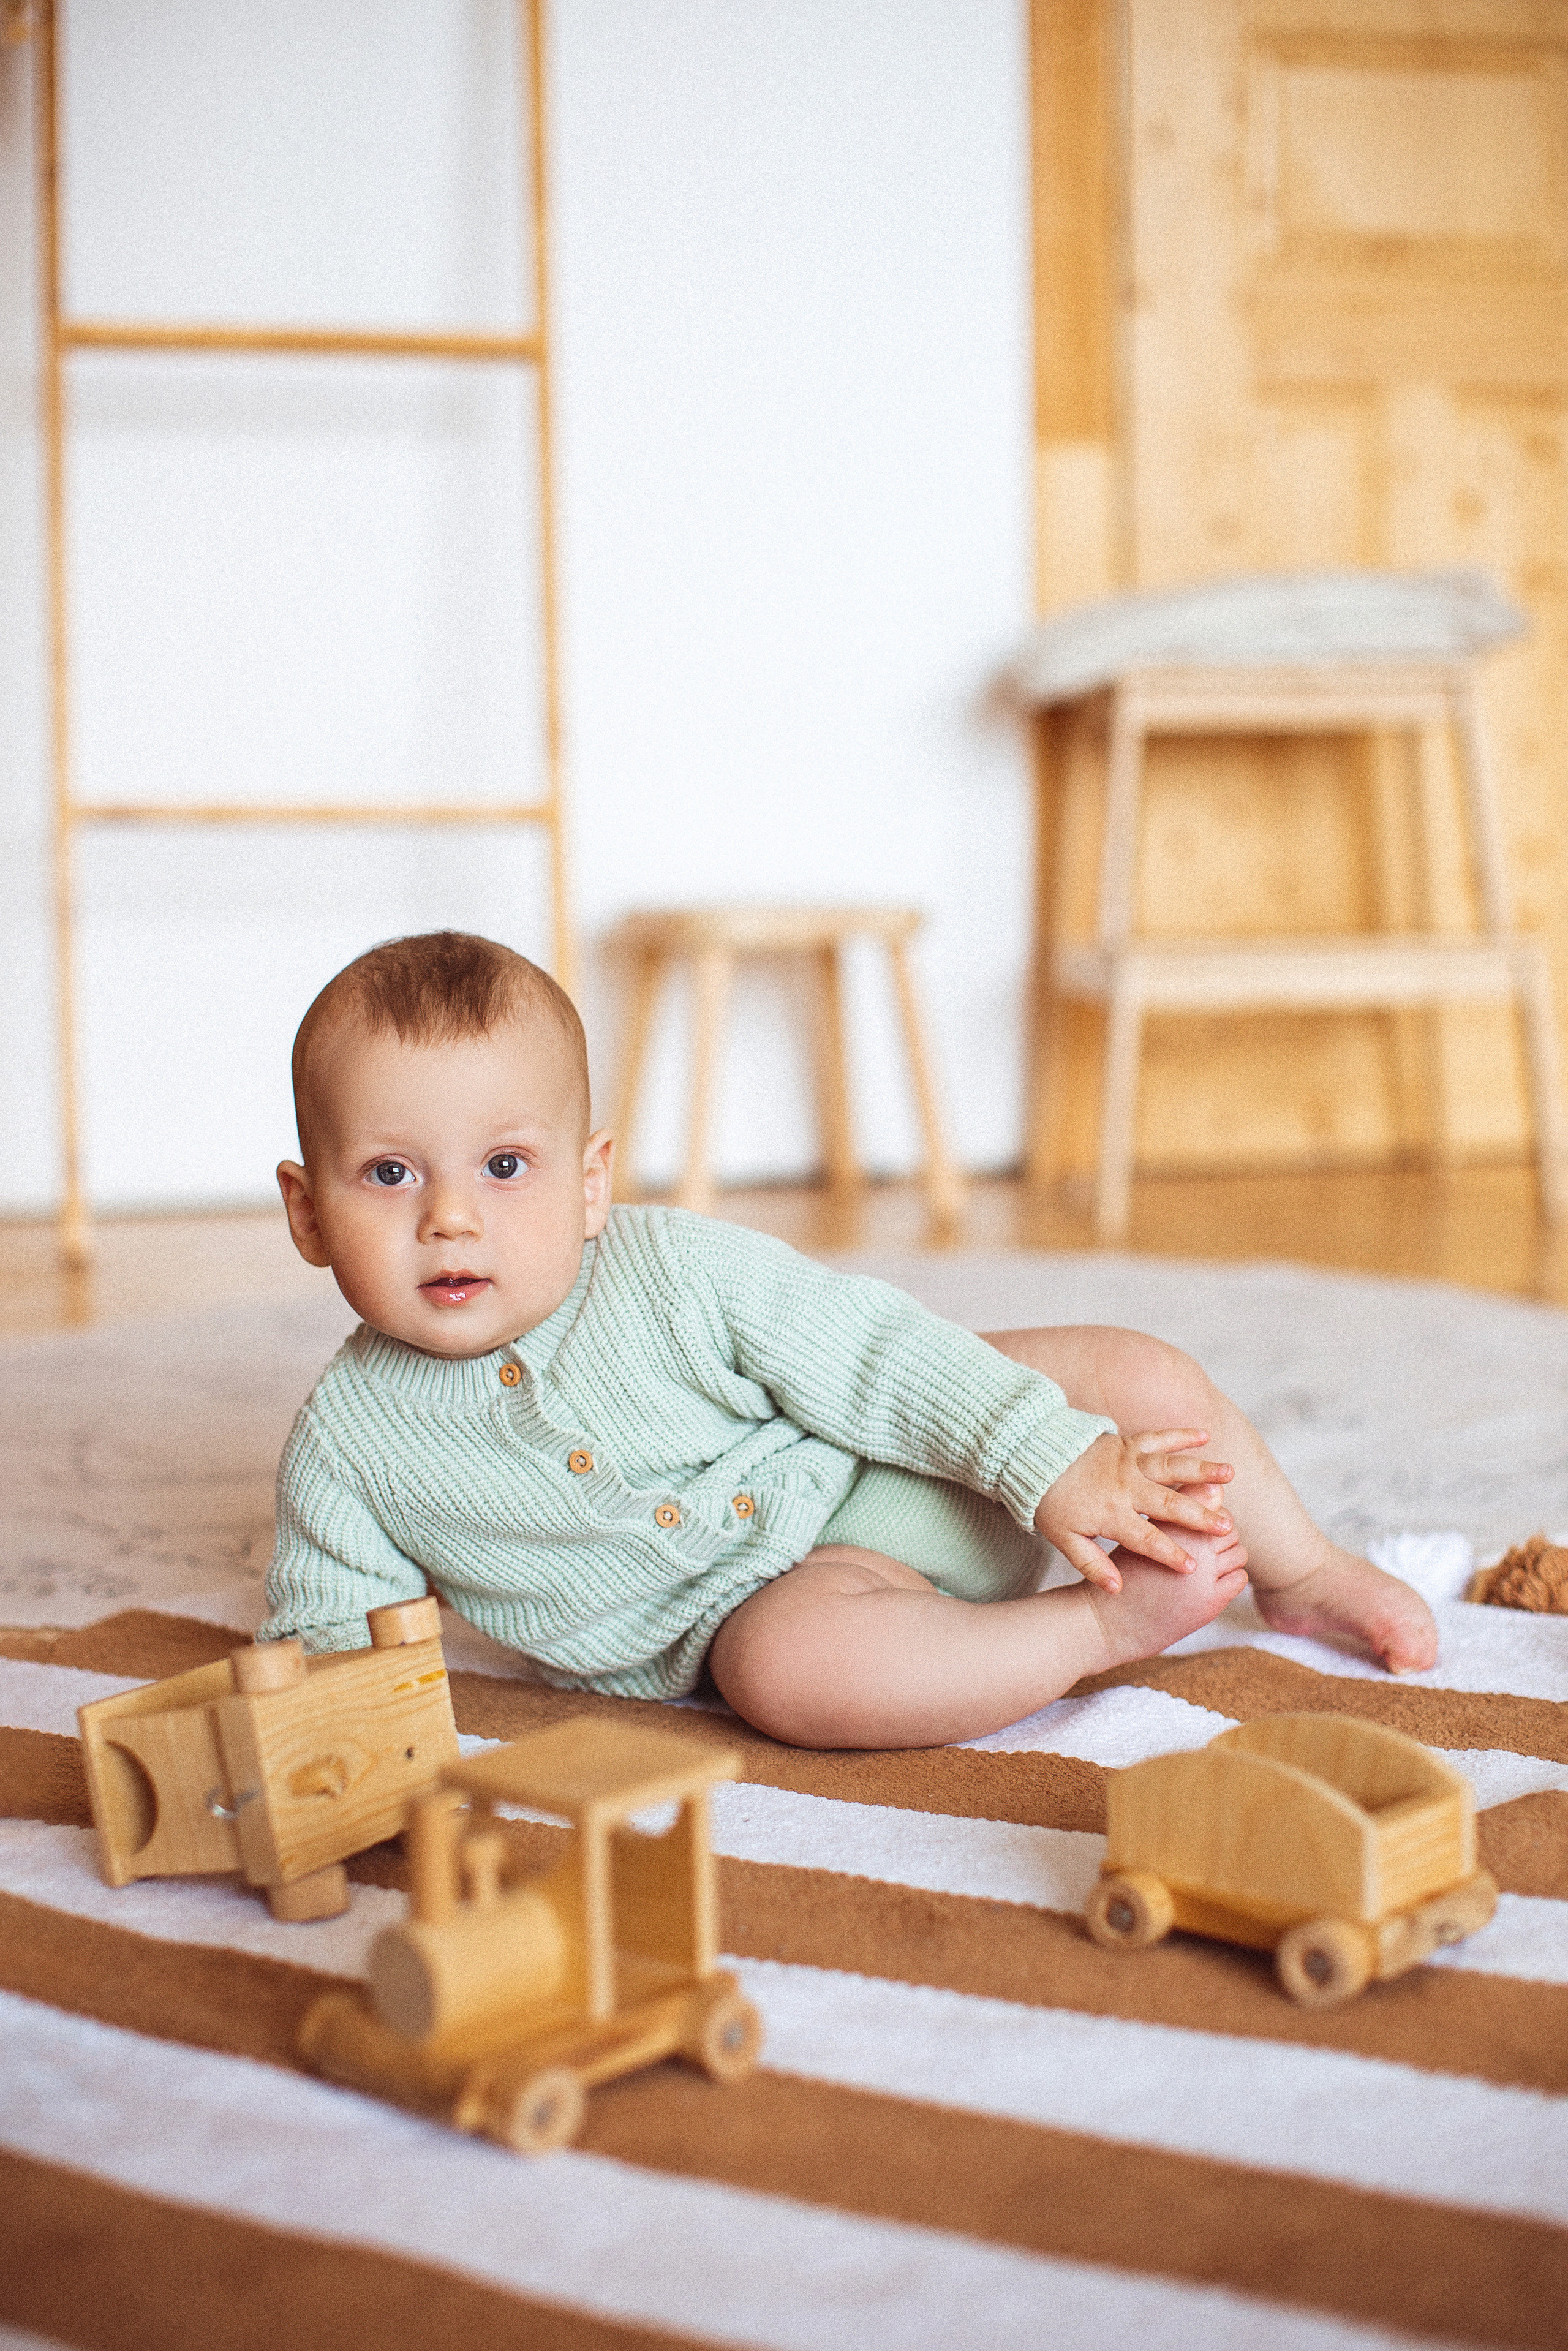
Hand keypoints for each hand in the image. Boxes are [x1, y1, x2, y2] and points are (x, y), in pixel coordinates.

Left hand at [1035, 1428, 1237, 1592]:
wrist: (1033, 1457)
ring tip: (1230, 1474)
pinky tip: (1205, 1434)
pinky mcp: (1127, 1442)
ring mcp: (1129, 1461)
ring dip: (1202, 1469)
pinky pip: (1158, 1437)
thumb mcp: (1064, 1539)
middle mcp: (1125, 1486)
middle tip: (1226, 1526)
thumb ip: (1091, 1565)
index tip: (1194, 1569)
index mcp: (1111, 1514)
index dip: (1169, 1554)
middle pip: (1168, 1503)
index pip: (1146, 1539)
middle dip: (1199, 1515)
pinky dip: (1181, 1435)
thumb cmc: (1051, 1502)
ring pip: (1171, 1466)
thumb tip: (1117, 1589)